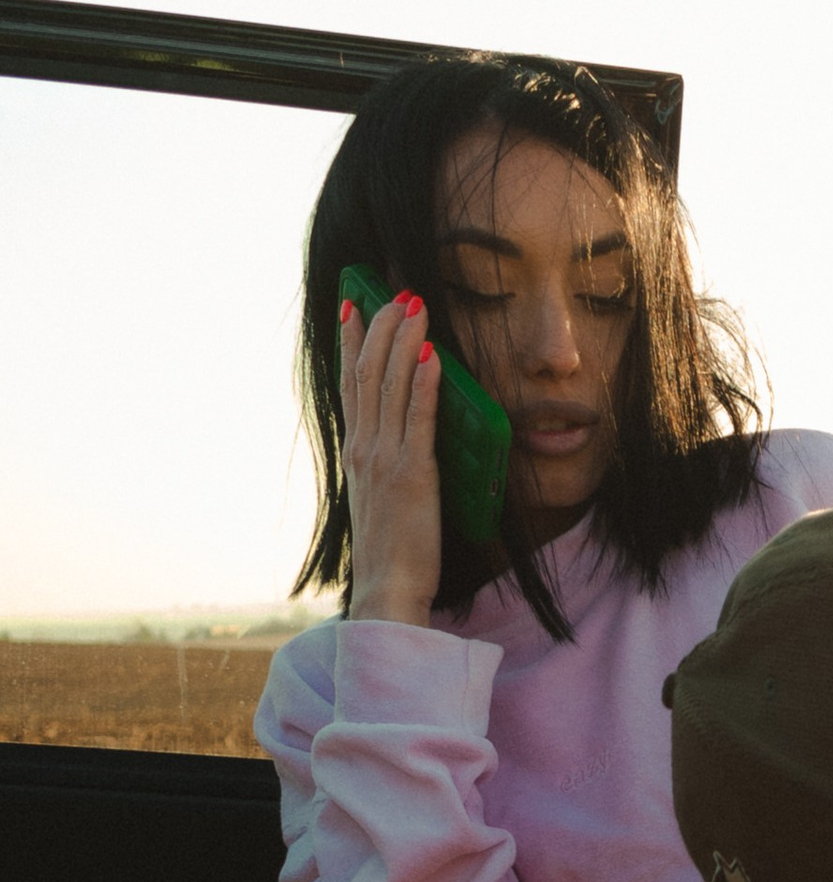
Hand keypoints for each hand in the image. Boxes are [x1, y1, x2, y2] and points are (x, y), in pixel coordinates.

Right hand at [339, 290, 443, 624]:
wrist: (387, 589)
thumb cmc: (391, 554)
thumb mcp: (382, 501)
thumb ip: (386, 467)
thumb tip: (398, 444)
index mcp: (356, 453)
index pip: (351, 385)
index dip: (353, 342)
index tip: (354, 305)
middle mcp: (365, 449)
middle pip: (368, 373)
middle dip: (381, 327)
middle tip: (396, 292)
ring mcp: (385, 459)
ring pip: (390, 386)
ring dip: (403, 341)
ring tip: (414, 306)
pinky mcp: (413, 475)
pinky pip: (418, 420)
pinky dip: (424, 384)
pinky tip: (431, 356)